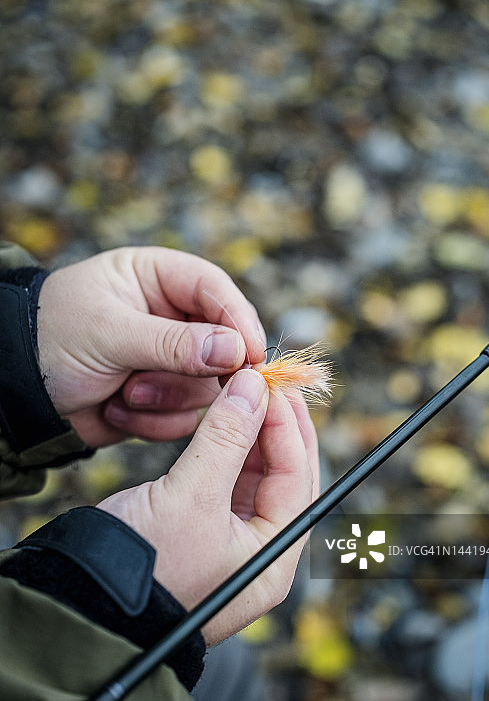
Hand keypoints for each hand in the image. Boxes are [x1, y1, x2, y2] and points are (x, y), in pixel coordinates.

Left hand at [37, 247, 265, 446]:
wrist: (14, 397)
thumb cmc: (50, 341)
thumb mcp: (109, 333)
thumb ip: (173, 343)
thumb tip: (236, 351)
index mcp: (155, 279)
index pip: (213, 289)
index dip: (237, 319)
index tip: (253, 355)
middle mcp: (169, 318)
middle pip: (222, 342)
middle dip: (198, 369)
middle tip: (190, 384)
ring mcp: (167, 361)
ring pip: (205, 386)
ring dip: (166, 397)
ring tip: (125, 393)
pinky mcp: (160, 400)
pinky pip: (184, 417)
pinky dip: (153, 422)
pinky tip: (116, 410)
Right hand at [98, 369, 318, 645]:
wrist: (81, 600)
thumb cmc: (140, 563)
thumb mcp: (189, 496)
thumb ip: (226, 438)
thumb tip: (253, 385)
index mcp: (271, 560)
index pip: (297, 480)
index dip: (287, 427)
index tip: (271, 385)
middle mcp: (260, 556)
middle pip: (287, 480)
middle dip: (280, 430)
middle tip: (271, 386)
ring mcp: (232, 547)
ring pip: (258, 479)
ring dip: (256, 436)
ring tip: (248, 395)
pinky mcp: (204, 534)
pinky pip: (231, 485)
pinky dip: (232, 452)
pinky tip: (227, 422)